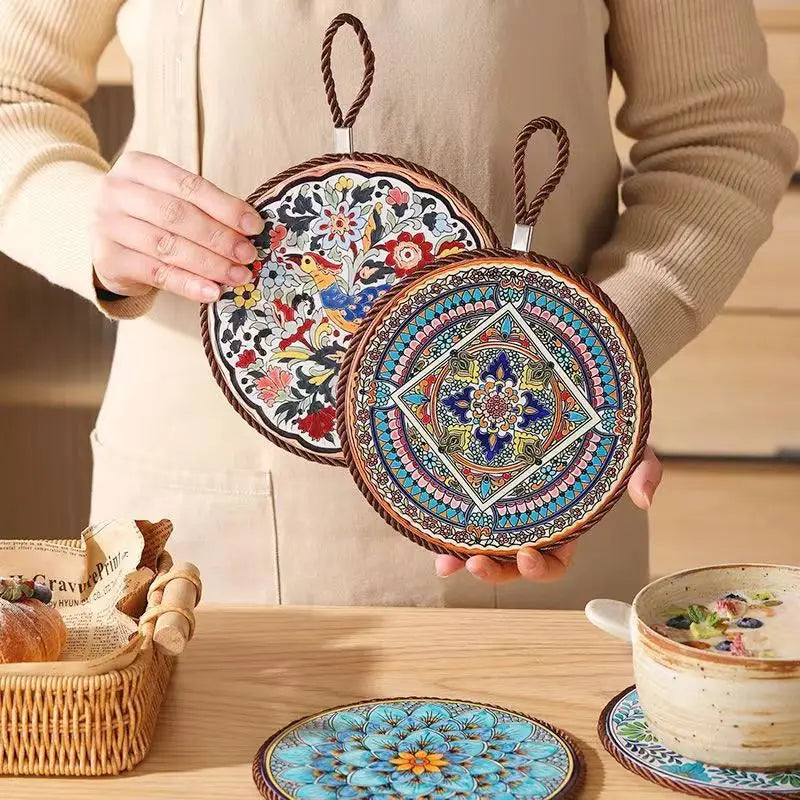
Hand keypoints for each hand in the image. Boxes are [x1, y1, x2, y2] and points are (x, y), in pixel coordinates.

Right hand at [91, 151, 264, 301]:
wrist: (93, 230)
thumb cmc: (145, 213)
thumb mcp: (166, 196)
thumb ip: (201, 207)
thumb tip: (249, 230)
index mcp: (138, 167)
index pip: (189, 186)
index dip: (225, 207)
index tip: (254, 226)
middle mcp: (117, 192)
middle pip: (178, 216)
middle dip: (220, 238)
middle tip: (248, 255)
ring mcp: (107, 226)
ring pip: (168, 246)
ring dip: (210, 264)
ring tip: (238, 276)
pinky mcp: (107, 259)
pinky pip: (156, 274)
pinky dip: (189, 284)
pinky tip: (212, 291)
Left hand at [435, 445, 661, 583]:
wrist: (575, 393)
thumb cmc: (604, 428)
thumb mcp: (631, 446)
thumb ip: (644, 470)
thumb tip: (644, 499)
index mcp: (565, 522)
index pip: (554, 561)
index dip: (540, 568)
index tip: (527, 556)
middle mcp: (532, 519)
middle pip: (511, 561)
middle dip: (494, 570)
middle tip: (476, 563)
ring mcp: (506, 503)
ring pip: (483, 541)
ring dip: (463, 557)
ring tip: (446, 562)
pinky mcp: (483, 483)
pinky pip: (464, 510)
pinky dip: (446, 525)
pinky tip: (430, 529)